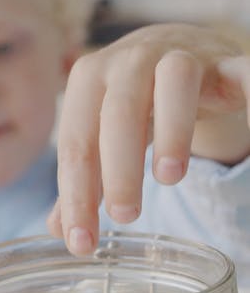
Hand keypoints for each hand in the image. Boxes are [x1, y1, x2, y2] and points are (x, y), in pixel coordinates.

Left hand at [48, 23, 249, 255]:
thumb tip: (62, 232)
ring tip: (168, 179)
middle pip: (119, 113)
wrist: (178, 49)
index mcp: (90, 80)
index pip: (77, 143)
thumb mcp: (104, 137)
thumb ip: (86, 181)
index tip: (82, 242)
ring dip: (172, 130)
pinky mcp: (224, 62)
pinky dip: (248, 94)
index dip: (76, 195)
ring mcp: (178, 56)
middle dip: (119, 168)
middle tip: (124, 216)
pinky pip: (241, 73)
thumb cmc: (135, 102)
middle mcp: (129, 60)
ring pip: (174, 82)